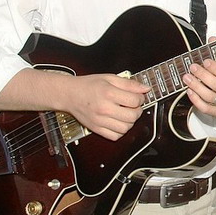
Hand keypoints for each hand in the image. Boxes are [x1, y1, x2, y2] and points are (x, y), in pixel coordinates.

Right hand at [0, 68, 148, 141]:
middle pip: (133, 116)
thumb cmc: (88, 85)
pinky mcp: (96, 129)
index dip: (140, 98)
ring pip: (126, 128)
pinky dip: (120, 131)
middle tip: (133, 106)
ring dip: (130, 122)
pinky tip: (117, 122)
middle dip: (138, 110)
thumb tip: (145, 89)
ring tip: (126, 114)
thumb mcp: (109, 78)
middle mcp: (104, 108)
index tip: (138, 96)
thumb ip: (129, 84)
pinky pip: (115, 136)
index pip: (135, 100)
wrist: (69, 94)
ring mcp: (100, 120)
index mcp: (108, 92)